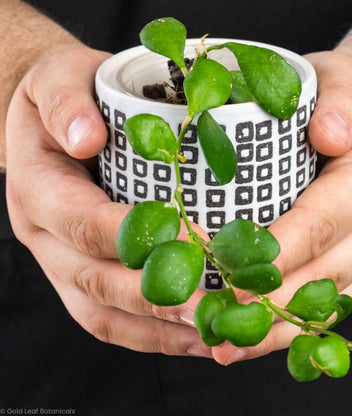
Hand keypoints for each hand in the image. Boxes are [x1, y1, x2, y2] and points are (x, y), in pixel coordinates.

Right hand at [5, 45, 211, 357]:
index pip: (85, 224)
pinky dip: (154, 336)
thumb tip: (85, 137)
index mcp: (38, 191)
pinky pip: (113, 322)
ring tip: (212, 332)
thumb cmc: (64, 100)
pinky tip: (196, 336)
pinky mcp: (83, 281)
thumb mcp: (58, 78)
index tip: (195, 239)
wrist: (53, 127)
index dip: (137, 236)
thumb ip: (66, 102)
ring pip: (104, 315)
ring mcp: (63, 266)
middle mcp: (46, 239)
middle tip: (212, 301)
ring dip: (160, 329)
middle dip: (155, 296)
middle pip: (96, 281)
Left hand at [211, 49, 351, 363]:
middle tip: (212, 327)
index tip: (230, 280)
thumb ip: (342, 102)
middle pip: (318, 276)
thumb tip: (330, 135)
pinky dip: (289, 325)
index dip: (275, 257)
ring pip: (322, 301)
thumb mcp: (350, 80)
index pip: (318, 226)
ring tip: (223, 347)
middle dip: (264, 305)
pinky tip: (252, 337)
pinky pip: (325, 301)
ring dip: (273, 329)